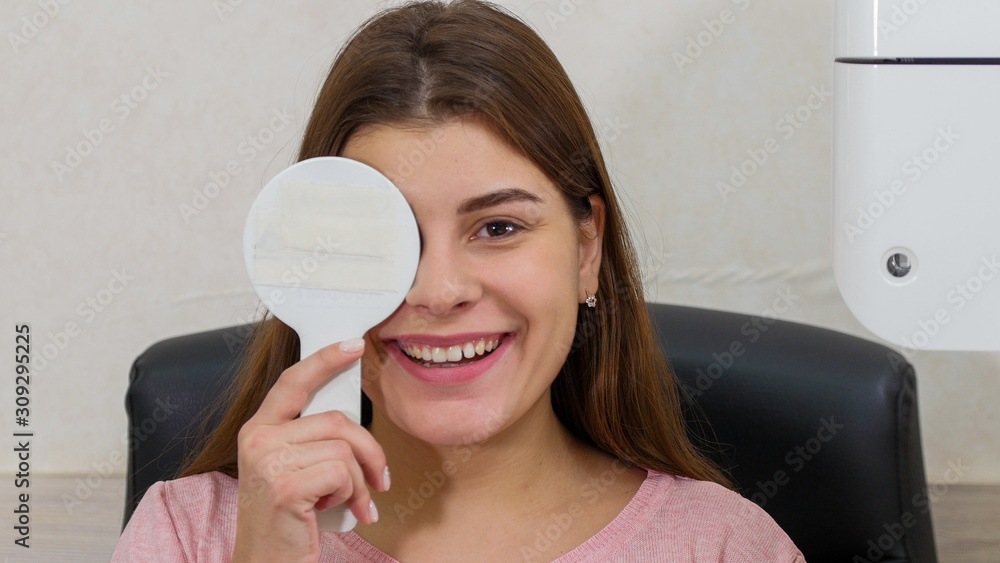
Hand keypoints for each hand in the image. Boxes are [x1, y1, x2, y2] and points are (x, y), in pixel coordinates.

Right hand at [232, 338, 388, 562]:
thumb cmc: (288, 519)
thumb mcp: (293, 469)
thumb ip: (311, 439)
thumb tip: (351, 418)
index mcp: (258, 430)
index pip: (293, 381)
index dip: (325, 359)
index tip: (354, 346)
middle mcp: (257, 439)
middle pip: (336, 420)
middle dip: (369, 450)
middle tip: (380, 478)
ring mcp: (268, 461)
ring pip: (344, 448)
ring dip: (361, 481)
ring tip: (354, 503)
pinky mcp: (285, 485)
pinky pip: (343, 472)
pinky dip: (353, 495)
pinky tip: (338, 512)